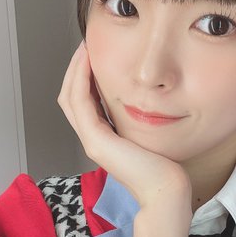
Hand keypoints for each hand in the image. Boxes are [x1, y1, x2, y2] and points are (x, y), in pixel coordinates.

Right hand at [57, 42, 191, 212]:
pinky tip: (88, 62)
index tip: (94, 55)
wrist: (166, 191)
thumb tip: (147, 101)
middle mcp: (93, 139)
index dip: (83, 77)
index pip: (83, 102)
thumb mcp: (148, 136)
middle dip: (75, 69)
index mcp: (104, 138)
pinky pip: (80, 102)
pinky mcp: (96, 142)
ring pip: (70, 97)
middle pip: (70, 97)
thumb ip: (140, 122)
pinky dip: (80, 79)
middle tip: (85, 45)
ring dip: (75, 69)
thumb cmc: (164, 168)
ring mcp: (92, 141)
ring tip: (84, 48)